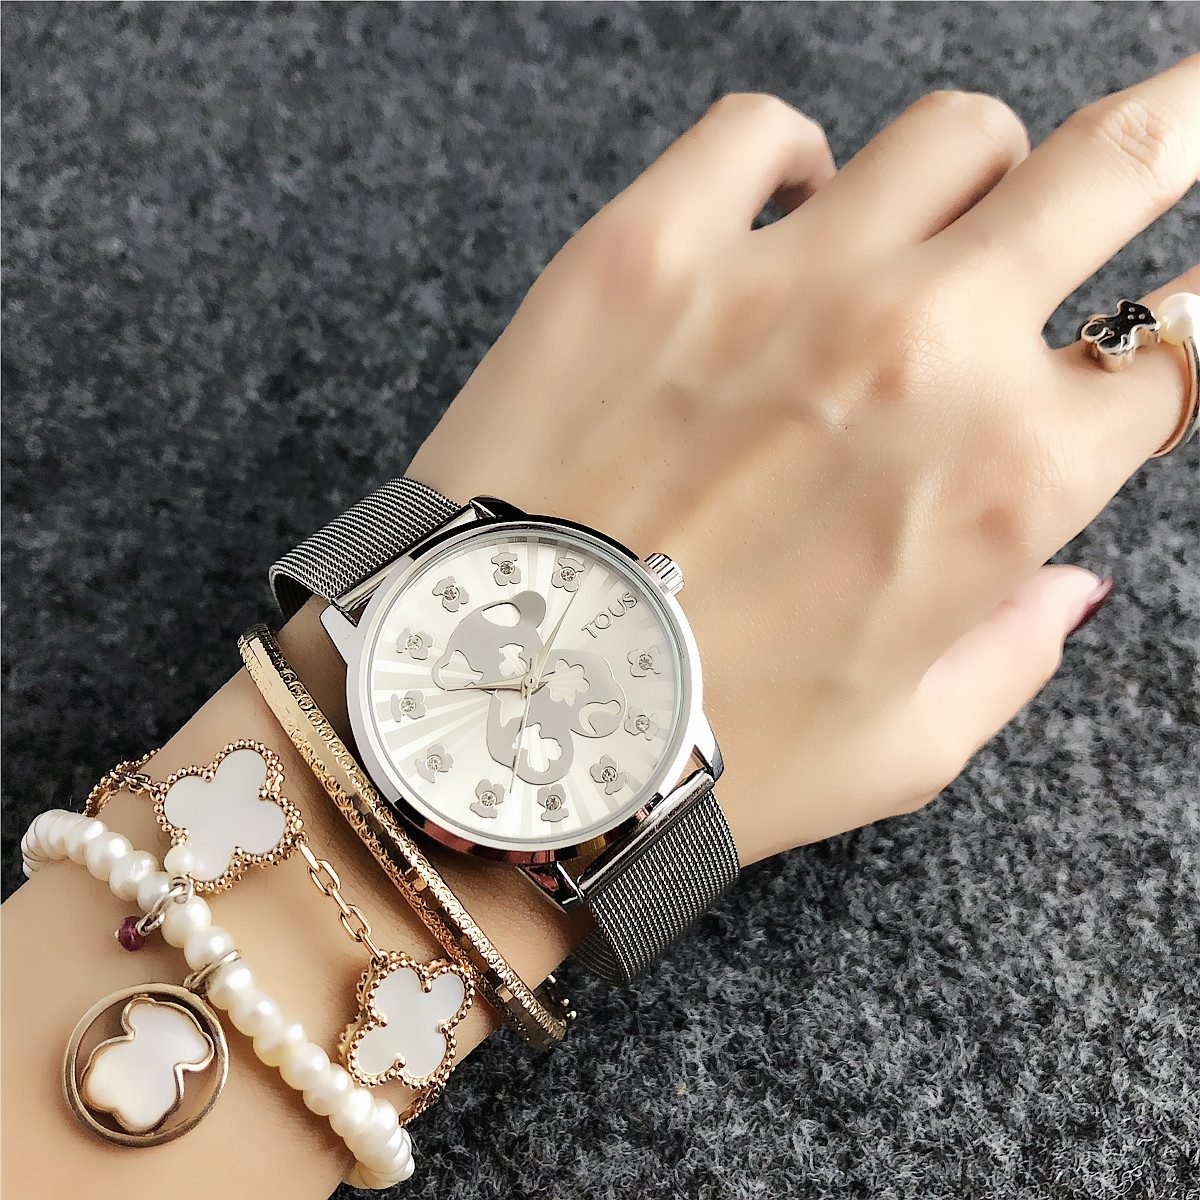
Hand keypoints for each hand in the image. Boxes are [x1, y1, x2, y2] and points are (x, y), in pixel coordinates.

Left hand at [411, 58, 1199, 864]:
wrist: (499, 728)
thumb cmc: (704, 758)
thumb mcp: (903, 747)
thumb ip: (1010, 651)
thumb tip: (1065, 581)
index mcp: (1004, 483)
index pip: (1175, 356)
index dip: (1193, 332)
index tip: (1177, 319)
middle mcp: (918, 353)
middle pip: (1112, 163)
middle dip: (1182, 125)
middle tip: (1197, 106)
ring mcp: (780, 283)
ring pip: (950, 132)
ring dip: (976, 167)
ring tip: (946, 213)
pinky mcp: (646, 252)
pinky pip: (758, 131)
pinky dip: (792, 154)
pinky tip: (790, 200)